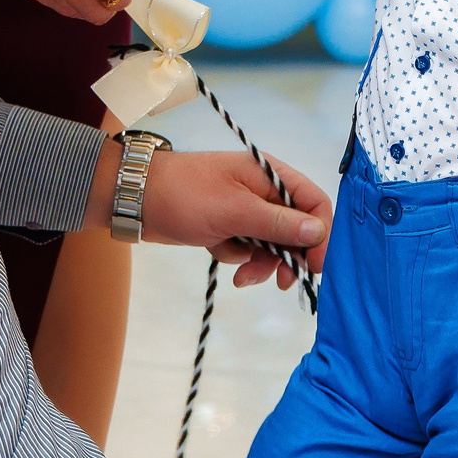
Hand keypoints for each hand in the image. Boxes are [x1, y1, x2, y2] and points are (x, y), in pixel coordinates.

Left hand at [88, 144, 330, 286]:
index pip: (314, 203)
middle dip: (289, 256)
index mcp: (271, 176)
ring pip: (272, 243)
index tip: (317, 265)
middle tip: (283, 282)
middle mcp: (263, 191)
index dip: (321, 234)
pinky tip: (220, 254)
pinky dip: (238, 257)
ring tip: (243, 276)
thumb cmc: (186, 195)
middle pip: (296, 228)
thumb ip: (279, 222)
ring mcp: (244, 209)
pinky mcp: (228, 226)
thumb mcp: (235, 211)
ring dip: (262, 263)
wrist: (136, 199)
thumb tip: (319, 231)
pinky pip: (247, 248)